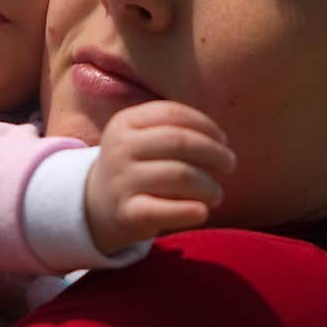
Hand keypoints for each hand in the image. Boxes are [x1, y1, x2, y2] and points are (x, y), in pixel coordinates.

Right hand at [85, 101, 236, 254]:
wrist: (96, 206)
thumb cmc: (136, 167)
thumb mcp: (143, 139)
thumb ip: (177, 131)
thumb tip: (220, 142)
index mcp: (125, 123)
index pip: (173, 113)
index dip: (206, 125)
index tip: (223, 140)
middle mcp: (120, 148)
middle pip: (179, 141)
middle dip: (214, 153)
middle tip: (230, 165)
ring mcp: (121, 181)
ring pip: (180, 175)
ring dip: (209, 185)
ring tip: (217, 194)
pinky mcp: (126, 213)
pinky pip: (165, 210)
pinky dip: (190, 210)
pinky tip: (202, 211)